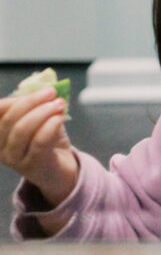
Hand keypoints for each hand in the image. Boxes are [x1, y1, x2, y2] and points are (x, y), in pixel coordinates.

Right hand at [0, 86, 78, 207]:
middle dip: (31, 102)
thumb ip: (37, 105)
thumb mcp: (40, 119)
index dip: (14, 100)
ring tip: (59, 103)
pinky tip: (60, 118)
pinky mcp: (32, 165)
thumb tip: (45, 84)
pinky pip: (38, 142)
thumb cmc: (48, 141)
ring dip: (42, 112)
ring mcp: (14, 159)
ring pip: (22, 130)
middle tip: (52, 92)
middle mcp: (1, 148)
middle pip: (9, 120)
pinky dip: (50, 126)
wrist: (61, 170)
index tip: (39, 89)